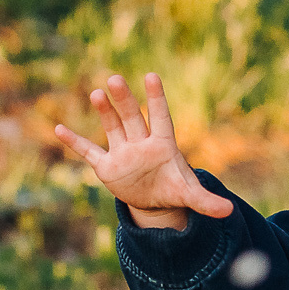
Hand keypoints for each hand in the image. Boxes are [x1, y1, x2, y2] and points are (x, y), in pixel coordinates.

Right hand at [54, 72, 232, 230]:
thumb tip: (229, 212)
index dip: (156, 99)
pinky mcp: (106, 166)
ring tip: (96, 93)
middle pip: (132, 118)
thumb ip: (207, 202)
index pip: (160, 117)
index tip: (151, 76)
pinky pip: (88, 152)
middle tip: (116, 80)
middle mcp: (141, 143)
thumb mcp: (190, 196)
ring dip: (104, 113)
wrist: (154, 201)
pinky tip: (59, 129)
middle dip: (124, 101)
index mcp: (163, 145)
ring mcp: (122, 152)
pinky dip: (74, 142)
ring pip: (112, 128)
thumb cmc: (173, 188)